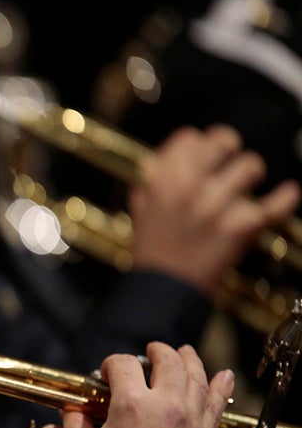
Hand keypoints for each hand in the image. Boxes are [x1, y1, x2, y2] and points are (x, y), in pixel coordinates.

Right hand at [60, 343, 233, 427]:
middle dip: (155, 351)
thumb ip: (76, 426)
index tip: (106, 375)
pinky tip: (224, 375)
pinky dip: (221, 386)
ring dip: (189, 359)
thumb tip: (72, 412)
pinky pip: (218, 404)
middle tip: (150, 352)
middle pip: (167, 360)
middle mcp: (165, 406)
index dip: (110, 364)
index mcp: (130, 405)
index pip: (122, 364)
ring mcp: (191, 421)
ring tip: (184, 352)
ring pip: (196, 375)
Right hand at [128, 125, 299, 294]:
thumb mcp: (141, 206)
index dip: (197, 144)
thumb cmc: (151, 249)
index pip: (189, 138)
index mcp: (161, 179)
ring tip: (244, 185)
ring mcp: (217, 206)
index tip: (201, 153)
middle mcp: (190, 187)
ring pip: (250, 167)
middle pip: (223, 142)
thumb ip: (154, 177)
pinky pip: (275, 204)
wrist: (163, 289)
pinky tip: (289, 191)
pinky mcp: (241, 227)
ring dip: (249, 175)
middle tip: (228, 159)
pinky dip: (285, 197)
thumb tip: (172, 156)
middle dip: (228, 148)